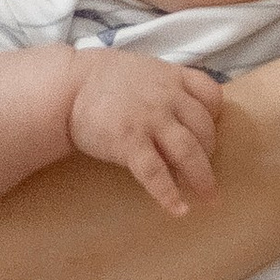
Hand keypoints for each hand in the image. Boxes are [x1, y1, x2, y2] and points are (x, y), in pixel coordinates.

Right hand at [63, 53, 223, 215]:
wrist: (65, 87)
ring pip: (188, 152)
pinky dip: (169, 194)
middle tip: (206, 174)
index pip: (210, 94)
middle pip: (204, 129)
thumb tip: (180, 111)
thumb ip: (163, 85)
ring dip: (202, 179)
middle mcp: (167, 97)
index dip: (214, 116)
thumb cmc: (101, 80)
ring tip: (207, 199)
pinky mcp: (129, 142)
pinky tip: (178, 210)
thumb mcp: (141, 70)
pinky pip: (156, 173)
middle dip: (210, 154)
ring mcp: (150, 120)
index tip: (210, 131)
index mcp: (171, 76)